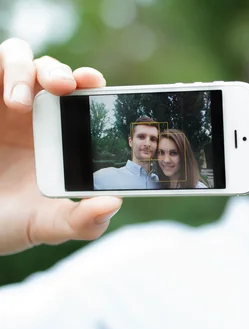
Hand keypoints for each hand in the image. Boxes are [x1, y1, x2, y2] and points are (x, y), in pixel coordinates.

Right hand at [0, 38, 121, 255]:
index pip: (81, 96)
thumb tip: (112, 204)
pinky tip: (8, 97)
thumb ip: (82, 221)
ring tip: (20, 101)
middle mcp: (33, 112)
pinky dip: (1, 69)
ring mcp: (1, 101)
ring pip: (17, 58)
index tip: (96, 83)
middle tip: (64, 86)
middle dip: (60, 71)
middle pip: (52, 71)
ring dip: (24, 69)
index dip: (90, 82)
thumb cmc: (10, 221)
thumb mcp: (47, 225)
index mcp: (60, 134)